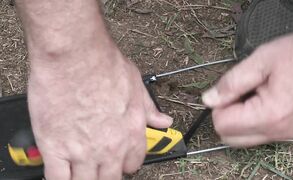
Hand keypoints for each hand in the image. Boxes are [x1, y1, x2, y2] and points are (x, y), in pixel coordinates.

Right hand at [28, 46, 171, 179]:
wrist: (75, 56)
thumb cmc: (105, 65)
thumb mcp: (136, 84)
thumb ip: (149, 108)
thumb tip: (163, 121)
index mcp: (132, 133)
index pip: (133, 164)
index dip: (125, 163)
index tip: (117, 160)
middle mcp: (110, 147)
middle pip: (110, 179)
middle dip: (105, 175)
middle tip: (97, 168)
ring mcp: (82, 151)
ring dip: (83, 178)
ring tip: (79, 170)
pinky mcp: (54, 147)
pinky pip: (57, 179)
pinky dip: (59, 179)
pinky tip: (60, 172)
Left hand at [202, 28, 292, 146]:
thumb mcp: (260, 61)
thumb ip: (230, 83)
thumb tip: (208, 100)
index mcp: (269, 115)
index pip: (223, 125)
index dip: (218, 105)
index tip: (229, 89)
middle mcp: (279, 131)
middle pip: (230, 138)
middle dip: (226, 115)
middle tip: (239, 92)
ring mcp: (288, 134)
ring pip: (244, 139)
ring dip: (240, 119)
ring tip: (254, 93)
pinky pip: (261, 134)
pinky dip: (254, 121)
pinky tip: (263, 100)